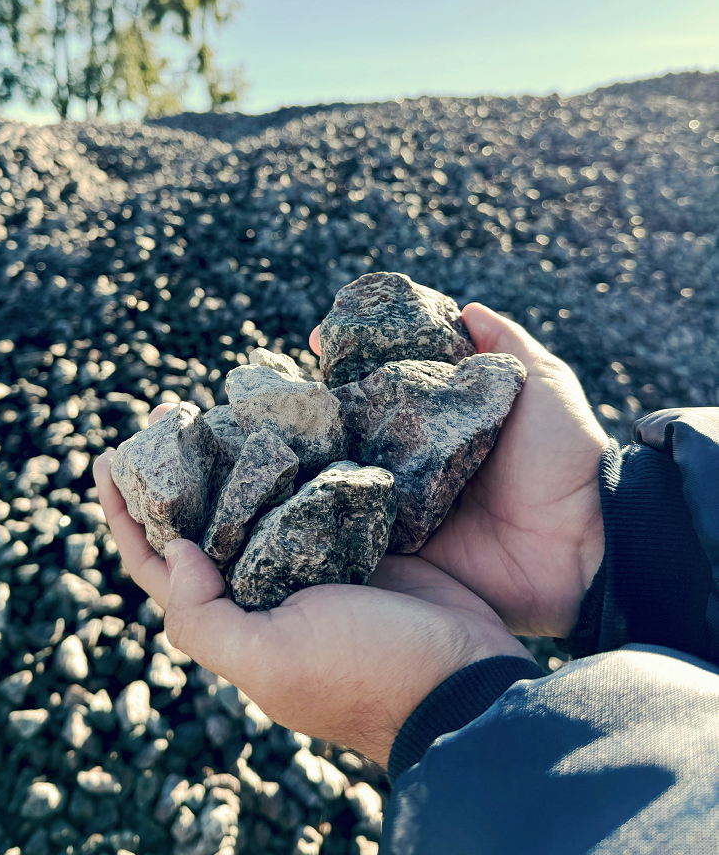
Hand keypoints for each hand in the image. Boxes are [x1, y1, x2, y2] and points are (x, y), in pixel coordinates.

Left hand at [94, 450, 530, 768]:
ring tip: (216, 406)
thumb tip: (176, 553)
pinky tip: (285, 421)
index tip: (105, 457)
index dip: (124, 514)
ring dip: (230, 456)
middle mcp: (261, 590)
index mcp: (231, 619)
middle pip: (200, 522)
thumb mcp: (270, 660)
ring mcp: (309, 562)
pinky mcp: (355, 538)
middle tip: (166, 410)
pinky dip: (292, 458)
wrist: (460, 680)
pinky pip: (311, 490)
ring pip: (254, 499)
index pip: (156, 563)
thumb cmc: (362, 673)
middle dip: (174, 470)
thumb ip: (206, 618)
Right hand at [310, 304, 607, 637]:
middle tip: (277, 395)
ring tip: (270, 439)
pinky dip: (326, 513)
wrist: (584, 541)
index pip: (388, 379)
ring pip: (347, 473)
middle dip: (316, 409)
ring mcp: (406, 503)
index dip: (354, 358)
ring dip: (311, 459)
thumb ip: (505, 344)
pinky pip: (357, 528)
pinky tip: (288, 494)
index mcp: (446, 418)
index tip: (318, 338)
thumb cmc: (565, 455)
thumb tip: (467, 307)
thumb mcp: (543, 383)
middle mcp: (419, 456)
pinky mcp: (403, 547)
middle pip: (357, 425)